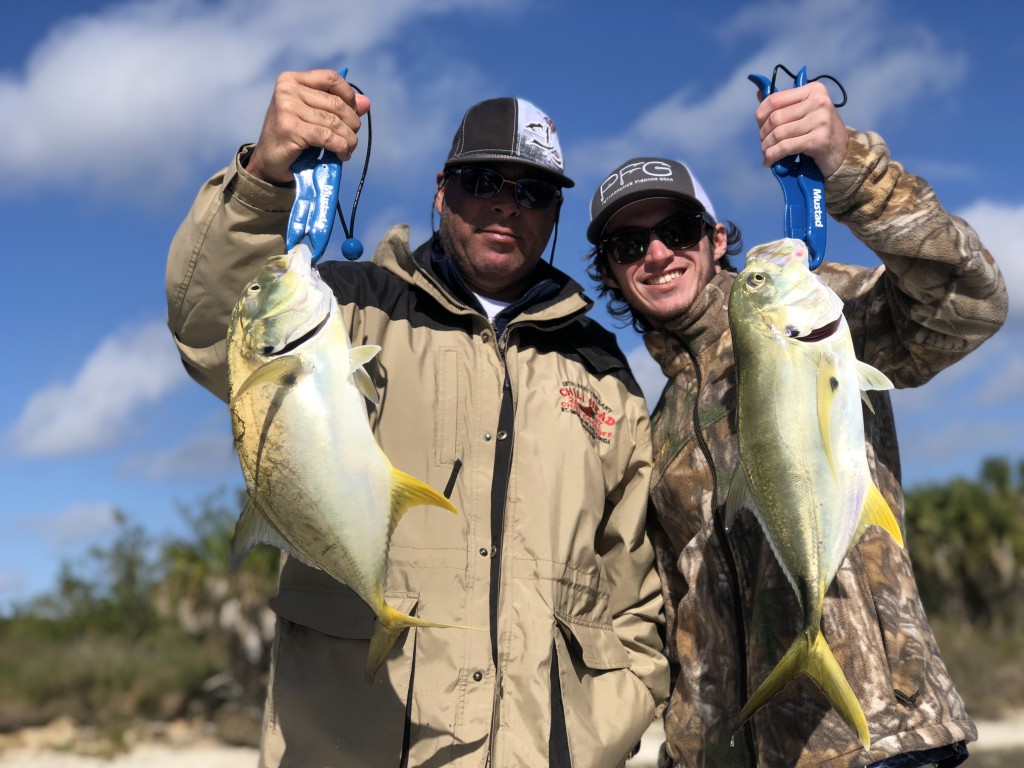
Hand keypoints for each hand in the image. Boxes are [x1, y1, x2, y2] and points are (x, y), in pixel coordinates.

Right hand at [246, 69, 371, 184]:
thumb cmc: (293, 136)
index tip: (354, 113)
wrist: (269, 161)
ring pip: (334, 122)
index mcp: (291, 80)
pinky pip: (327, 136)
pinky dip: (340, 147)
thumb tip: (366, 102)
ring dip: (348, 139)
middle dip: (352, 123)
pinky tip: (342, 154)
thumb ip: (338, 106)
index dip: (349, 95)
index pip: (330, 78)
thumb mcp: (314, 116)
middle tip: (352, 138)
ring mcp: (287, 108)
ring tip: (348, 149)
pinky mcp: (291, 129)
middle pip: (336, 103)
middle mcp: (287, 90)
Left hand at [755, 81, 846, 177]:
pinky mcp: (819, 139)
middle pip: (775, 118)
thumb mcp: (804, 112)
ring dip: (767, 147)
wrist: (842, 153)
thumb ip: (783, 104)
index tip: (760, 127)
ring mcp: (821, 120)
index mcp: (813, 90)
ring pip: (779, 133)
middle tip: (765, 144)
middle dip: (764, 134)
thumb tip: (759, 92)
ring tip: (766, 154)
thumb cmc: (819, 131)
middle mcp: (819, 101)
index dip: (761, 115)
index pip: (775, 99)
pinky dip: (773, 156)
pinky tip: (769, 161)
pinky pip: (785, 147)